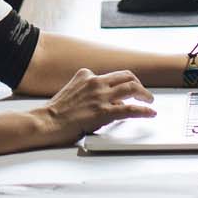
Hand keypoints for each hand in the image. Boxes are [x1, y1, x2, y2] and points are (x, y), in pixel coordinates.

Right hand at [34, 67, 155, 141]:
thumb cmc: (56, 111)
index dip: (122, 83)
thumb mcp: (73, 92)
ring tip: (150, 101)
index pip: (112, 75)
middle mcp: (95, 82)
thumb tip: (110, 101)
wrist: (47, 122)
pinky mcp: (104, 112)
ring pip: (132, 88)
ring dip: (145, 94)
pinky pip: (130, 109)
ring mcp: (100, 96)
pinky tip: (150, 112)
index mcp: (86, 75)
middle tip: (144, 93)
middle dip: (138, 84)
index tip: (128, 90)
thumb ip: (91, 92)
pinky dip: (144, 110)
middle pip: (126, 76)